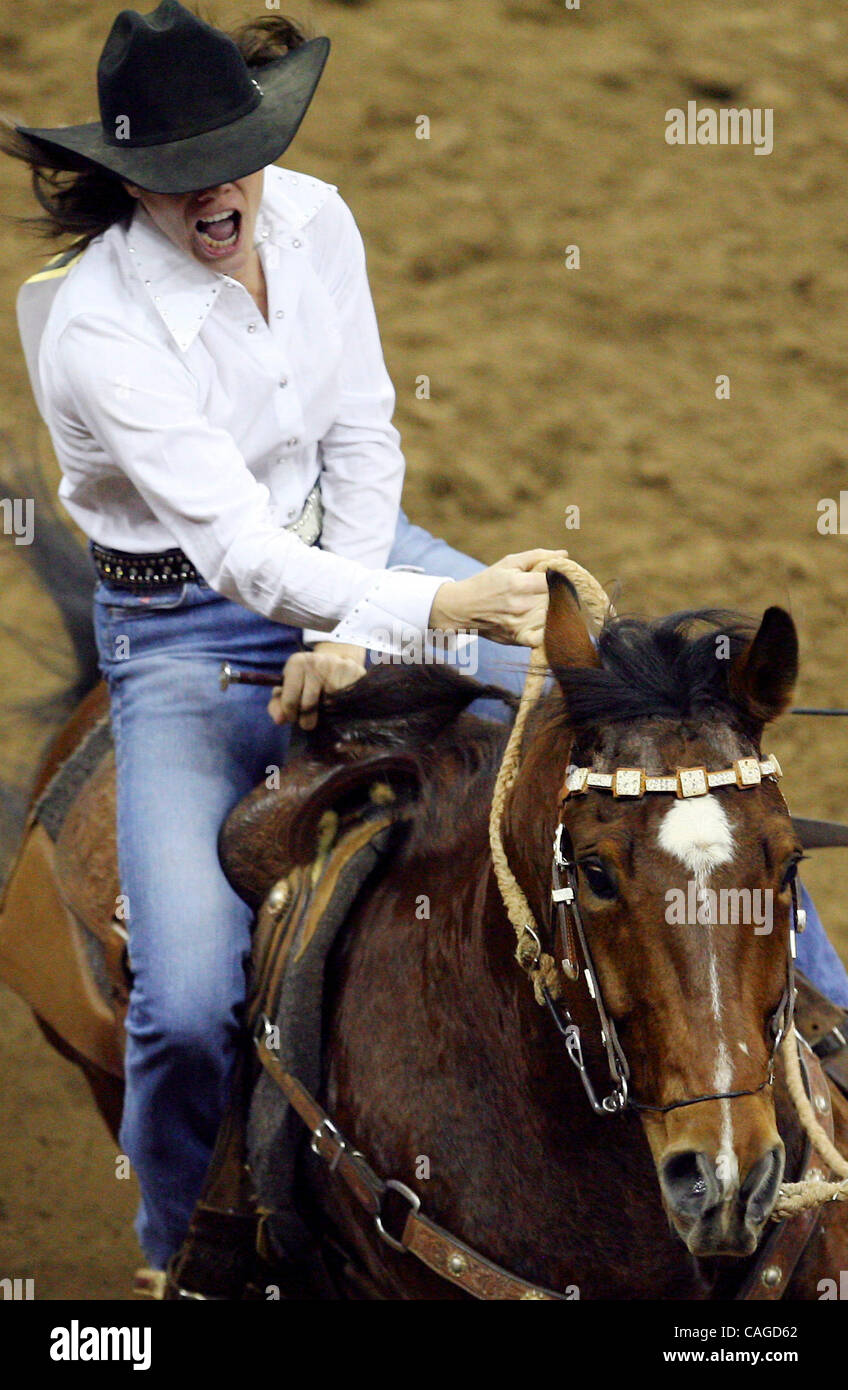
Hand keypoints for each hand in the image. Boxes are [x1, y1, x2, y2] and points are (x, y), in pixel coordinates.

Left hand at [267, 647, 366, 729]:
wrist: (336, 662)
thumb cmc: (307, 680)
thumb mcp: (288, 687)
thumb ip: (277, 704)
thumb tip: (279, 720)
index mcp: (297, 662)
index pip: (289, 701)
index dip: (290, 715)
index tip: (294, 717)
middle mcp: (317, 662)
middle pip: (308, 705)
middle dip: (306, 720)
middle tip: (308, 722)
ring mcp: (338, 667)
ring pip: (329, 707)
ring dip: (326, 716)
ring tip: (324, 711)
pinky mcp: (356, 673)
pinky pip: (347, 703)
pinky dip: (342, 710)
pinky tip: (340, 705)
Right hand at [428, 549, 570, 647]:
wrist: (462, 608)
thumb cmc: (487, 582)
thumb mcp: (509, 563)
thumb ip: (538, 556)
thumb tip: (564, 554)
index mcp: (519, 584)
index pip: (555, 581)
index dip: (564, 578)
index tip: (563, 578)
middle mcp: (521, 606)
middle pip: (557, 600)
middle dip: (563, 594)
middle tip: (563, 592)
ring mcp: (520, 624)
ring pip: (553, 617)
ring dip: (558, 611)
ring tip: (555, 605)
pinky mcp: (518, 638)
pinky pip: (541, 639)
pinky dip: (549, 633)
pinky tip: (550, 625)